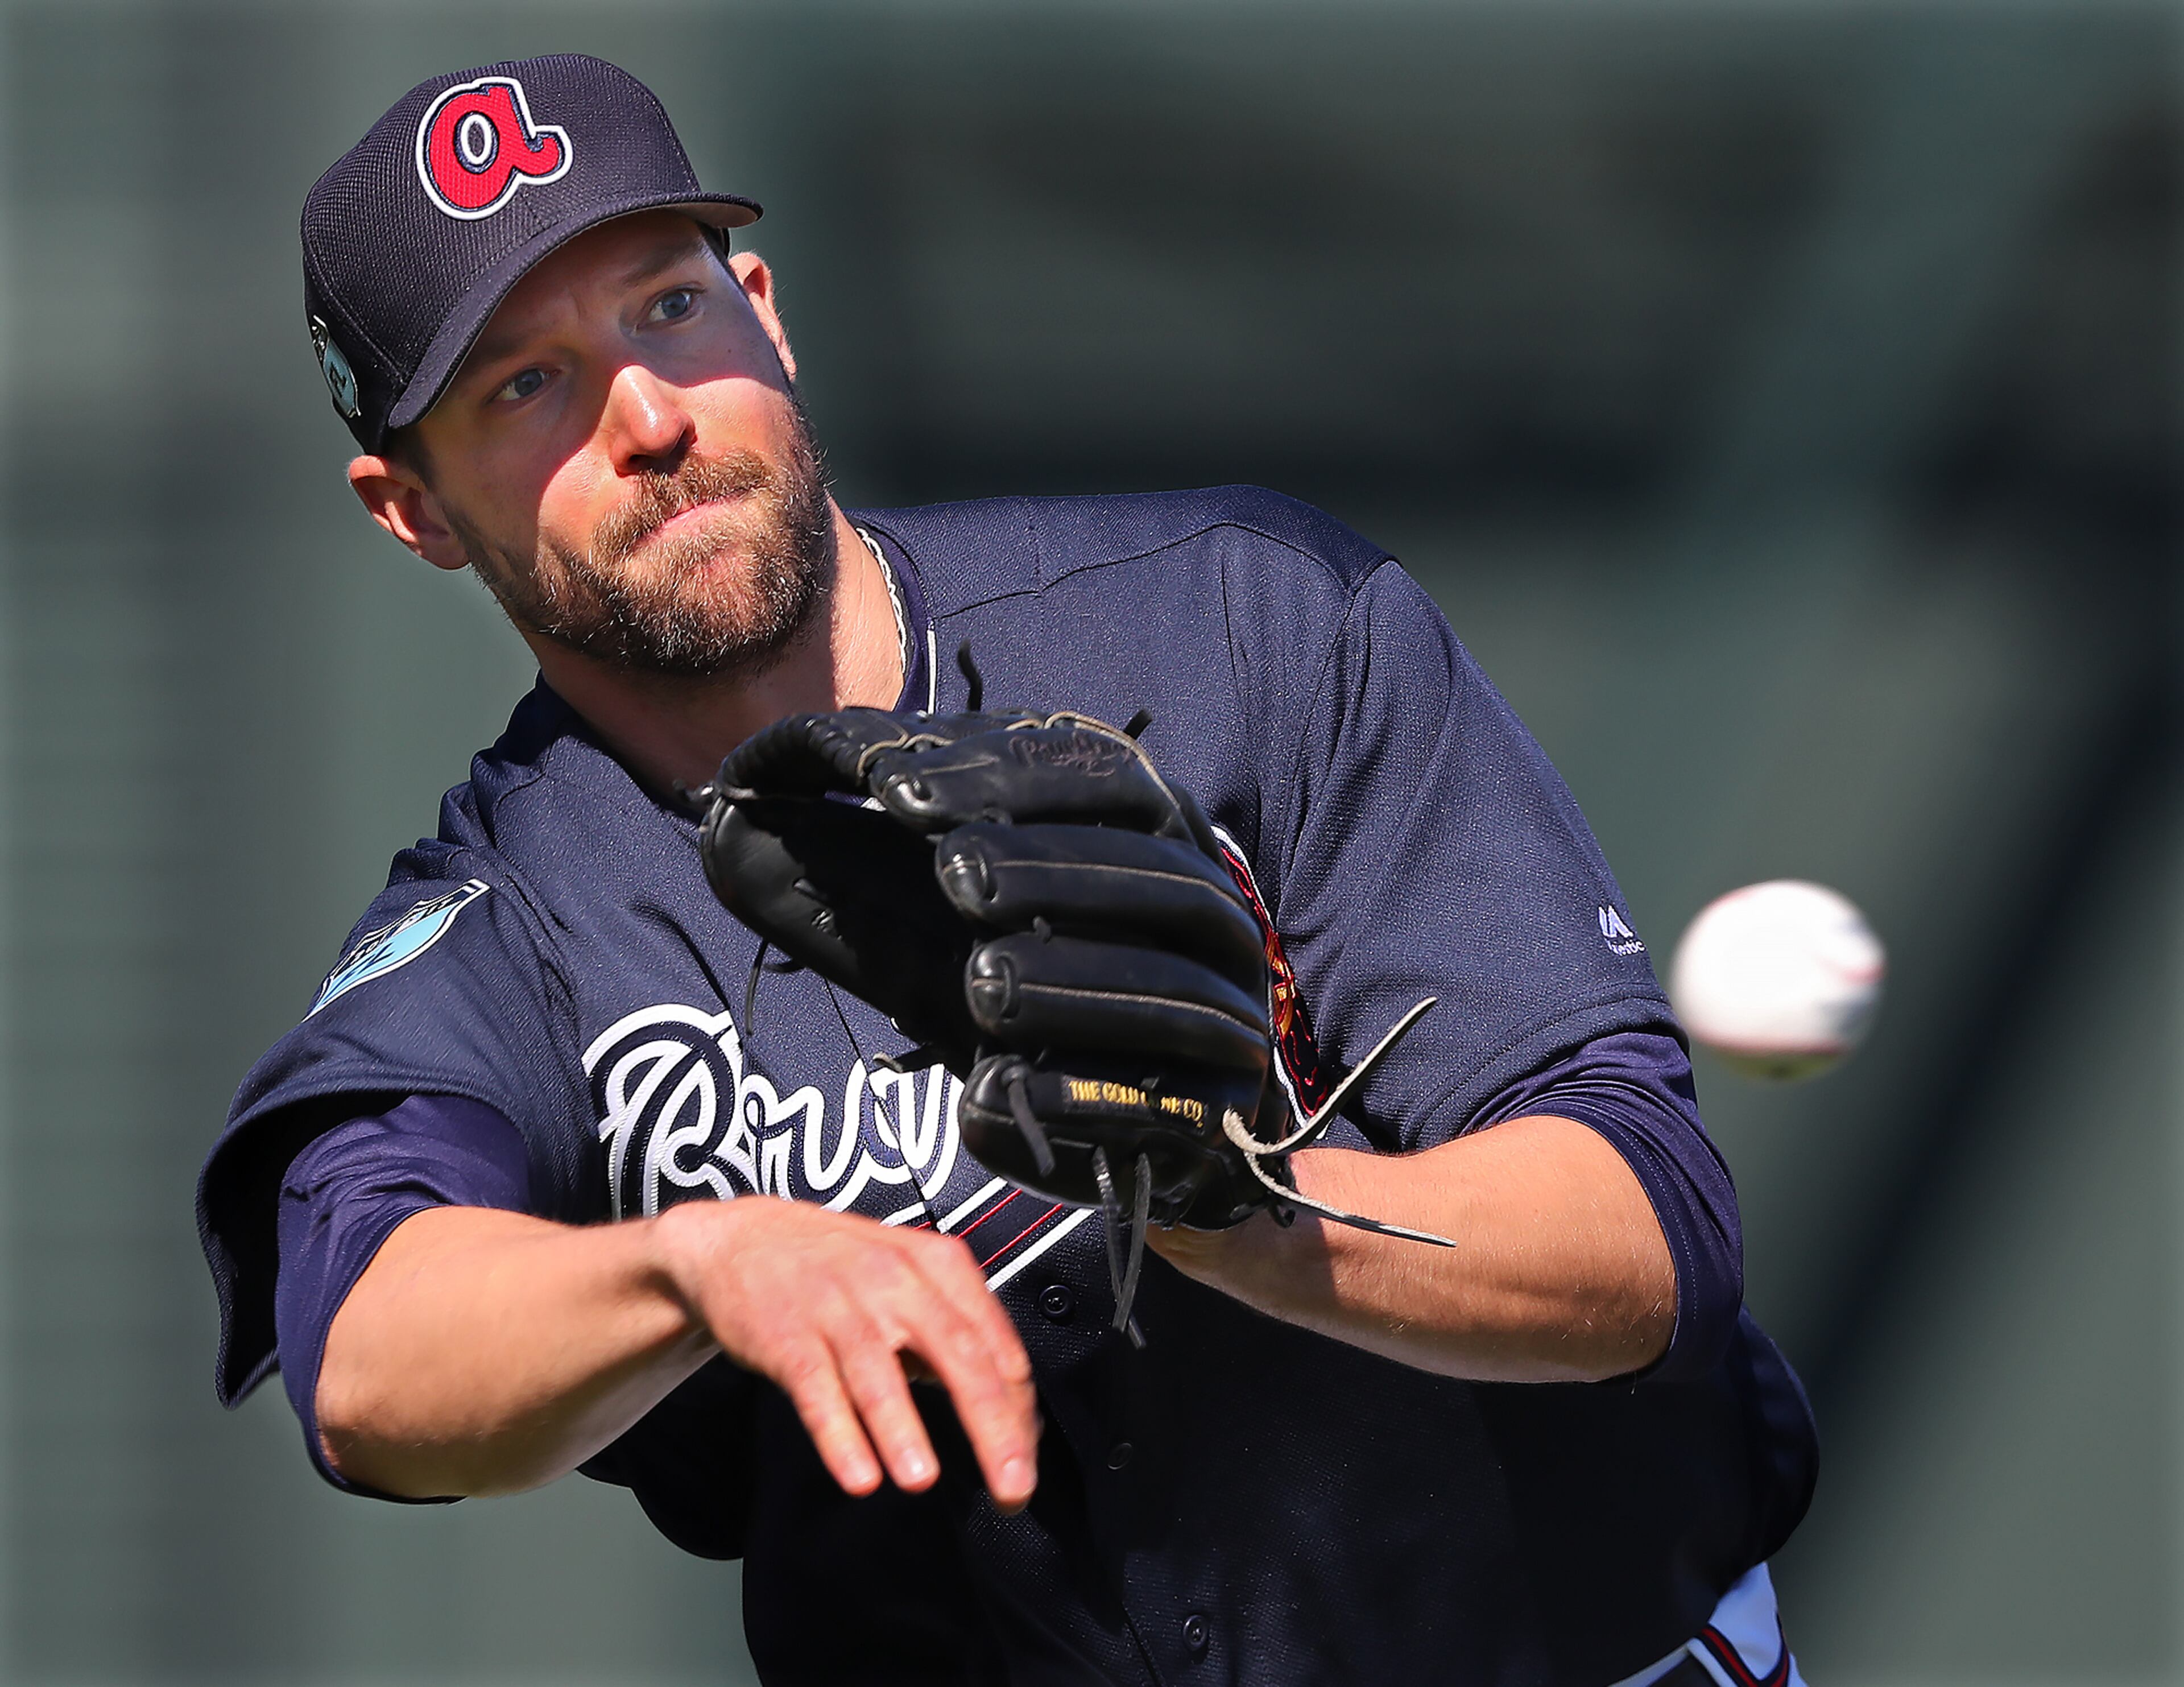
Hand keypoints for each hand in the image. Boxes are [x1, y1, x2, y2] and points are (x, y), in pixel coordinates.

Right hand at [654, 1198, 1039, 1509]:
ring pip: (879, 1374)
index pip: (997, 1345)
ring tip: (922, 1479)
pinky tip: (858, 1475)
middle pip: (958, 1355)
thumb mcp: (911, 1274)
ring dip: (902, 1429)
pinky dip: (838, 1435)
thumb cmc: (839, 1266)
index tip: (1025, 1462)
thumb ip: (957, 1333)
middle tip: (1011, 1485)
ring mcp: (839, 1308)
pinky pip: (817, 1390)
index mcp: (939, 1265)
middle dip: (991, 1425)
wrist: (742, 1240)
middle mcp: (896, 1281)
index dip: (1018, 1411)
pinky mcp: (788, 1337)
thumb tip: (1009, 1414)